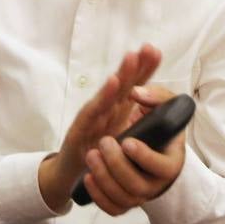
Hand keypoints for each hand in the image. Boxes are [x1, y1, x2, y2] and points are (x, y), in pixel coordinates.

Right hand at [39, 44, 162, 210]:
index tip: (155, 52)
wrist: (69, 175)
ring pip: (109, 94)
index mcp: (116, 112)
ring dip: (122, 75)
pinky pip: (94, 111)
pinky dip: (103, 96)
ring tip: (132, 57)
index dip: (144, 70)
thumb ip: (133, 122)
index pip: (133, 88)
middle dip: (135, 66)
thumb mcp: (120, 139)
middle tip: (148, 48)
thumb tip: (154, 109)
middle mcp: (104, 110)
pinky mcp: (80, 129)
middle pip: (122, 85)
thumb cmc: (95, 154)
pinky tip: (113, 83)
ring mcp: (91, 118)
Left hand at [80, 84, 185, 215]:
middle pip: (139, 186)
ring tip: (91, 155)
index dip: (145, 157)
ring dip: (104, 178)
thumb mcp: (160, 106)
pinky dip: (99, 195)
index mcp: (170, 160)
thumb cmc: (154, 126)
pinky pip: (112, 209)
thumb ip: (154, 96)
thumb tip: (136, 93)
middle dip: (117, 165)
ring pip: (124, 199)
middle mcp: (156, 182)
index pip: (164, 167)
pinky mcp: (124, 202)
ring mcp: (140, 195)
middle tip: (104, 142)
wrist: (144, 145)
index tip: (127, 142)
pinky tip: (88, 177)